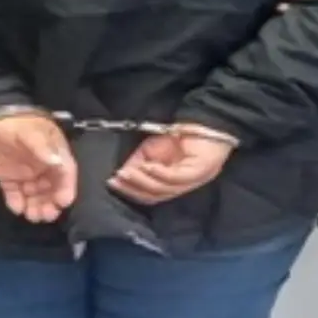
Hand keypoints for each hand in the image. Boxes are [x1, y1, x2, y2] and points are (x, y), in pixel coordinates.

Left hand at [0, 113, 77, 222]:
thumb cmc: (13, 122)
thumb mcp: (30, 131)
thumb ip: (42, 148)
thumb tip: (57, 163)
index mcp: (53, 151)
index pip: (65, 172)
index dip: (66, 188)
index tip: (62, 202)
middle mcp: (43, 165)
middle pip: (52, 188)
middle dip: (50, 203)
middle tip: (45, 215)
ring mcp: (26, 173)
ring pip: (35, 195)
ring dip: (35, 206)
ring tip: (32, 216)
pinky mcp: (9, 178)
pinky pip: (15, 194)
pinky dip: (16, 202)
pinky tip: (16, 207)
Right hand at [109, 127, 236, 204]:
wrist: (206, 120)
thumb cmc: (181, 135)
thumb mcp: (152, 150)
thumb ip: (138, 162)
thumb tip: (121, 173)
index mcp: (174, 185)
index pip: (150, 196)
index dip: (130, 191)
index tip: (112, 183)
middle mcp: (184, 187)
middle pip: (156, 196)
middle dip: (134, 188)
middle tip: (117, 180)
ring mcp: (193, 181)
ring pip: (164, 189)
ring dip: (143, 181)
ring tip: (127, 173)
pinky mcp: (200, 171)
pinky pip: (175, 177)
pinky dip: (159, 173)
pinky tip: (147, 167)